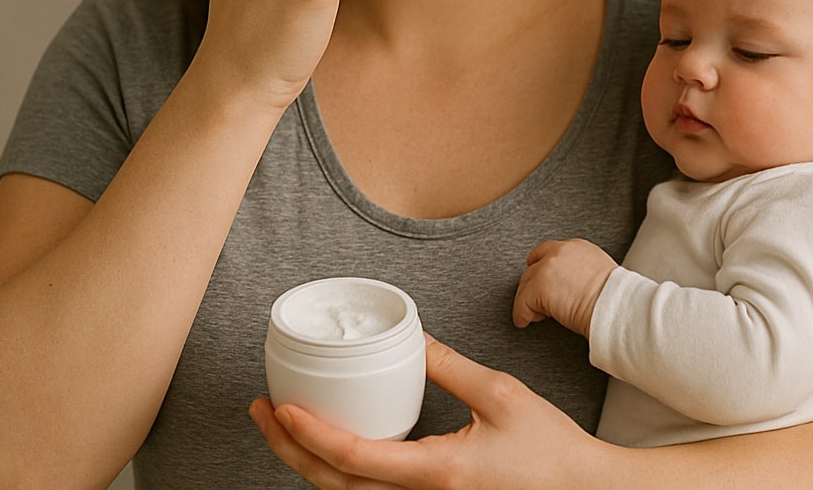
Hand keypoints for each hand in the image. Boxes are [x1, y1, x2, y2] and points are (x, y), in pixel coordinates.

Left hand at [249, 336, 612, 488]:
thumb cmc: (549, 449)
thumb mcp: (500, 394)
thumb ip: (449, 367)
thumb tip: (412, 337)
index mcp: (436, 472)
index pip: (355, 457)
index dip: (311, 434)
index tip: (280, 407)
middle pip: (336, 486)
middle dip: (290, 451)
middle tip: (263, 412)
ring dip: (311, 462)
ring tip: (286, 424)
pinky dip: (342, 471)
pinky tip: (332, 443)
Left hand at [511, 239, 616, 337]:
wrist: (614, 306)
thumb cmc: (614, 297)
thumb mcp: (600, 273)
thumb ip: (581, 271)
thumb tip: (571, 286)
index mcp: (577, 247)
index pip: (548, 252)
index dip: (541, 268)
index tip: (539, 281)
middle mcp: (560, 252)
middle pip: (534, 267)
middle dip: (533, 285)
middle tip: (536, 302)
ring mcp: (547, 268)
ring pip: (526, 284)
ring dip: (527, 300)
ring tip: (534, 314)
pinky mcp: (539, 287)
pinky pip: (522, 302)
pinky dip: (521, 314)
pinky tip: (525, 321)